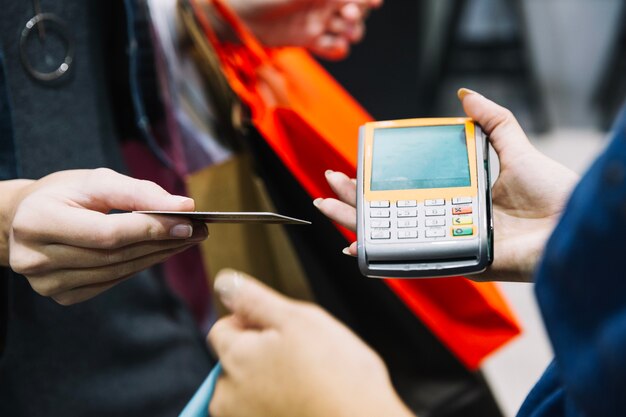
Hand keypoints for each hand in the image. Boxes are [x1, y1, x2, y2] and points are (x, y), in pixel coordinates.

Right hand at [0, 168, 207, 304]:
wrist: (26, 219)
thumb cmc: (64, 194)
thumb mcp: (97, 181)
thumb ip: (140, 193)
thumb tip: (185, 207)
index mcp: (37, 221)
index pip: (106, 233)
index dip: (150, 229)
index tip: (188, 222)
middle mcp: (35, 258)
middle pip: (114, 255)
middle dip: (162, 242)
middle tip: (198, 231)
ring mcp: (46, 283)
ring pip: (117, 272)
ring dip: (157, 256)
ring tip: (186, 240)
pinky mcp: (61, 295)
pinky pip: (111, 282)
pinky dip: (139, 266)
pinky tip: (160, 252)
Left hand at [208, 269, 413, 416]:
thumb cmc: (340, 382)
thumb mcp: (300, 320)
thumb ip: (255, 300)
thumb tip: (226, 283)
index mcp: (236, 359)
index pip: (223, 328)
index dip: (251, 321)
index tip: (278, 328)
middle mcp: (229, 395)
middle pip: (234, 360)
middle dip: (260, 353)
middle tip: (298, 355)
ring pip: (248, 388)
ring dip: (269, 381)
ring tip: (305, 381)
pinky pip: (261, 410)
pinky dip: (277, 403)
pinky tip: (304, 399)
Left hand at [226, 0, 382, 59]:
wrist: (237, 16)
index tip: (372, 2)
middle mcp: (322, 2)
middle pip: (355, 10)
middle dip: (357, 14)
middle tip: (346, 16)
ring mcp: (317, 21)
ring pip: (347, 29)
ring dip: (351, 32)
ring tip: (343, 34)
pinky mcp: (309, 40)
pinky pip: (332, 48)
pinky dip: (338, 49)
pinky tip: (335, 47)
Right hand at [313, 89, 578, 281]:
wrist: (569, 224)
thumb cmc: (549, 190)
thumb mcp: (514, 146)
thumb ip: (491, 120)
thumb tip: (465, 95)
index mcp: (456, 194)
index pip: (405, 188)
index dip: (377, 181)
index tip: (354, 171)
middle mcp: (446, 217)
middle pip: (390, 211)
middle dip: (356, 202)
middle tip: (328, 190)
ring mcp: (447, 240)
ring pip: (393, 234)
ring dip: (358, 225)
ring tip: (329, 211)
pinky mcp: (454, 260)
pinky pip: (413, 260)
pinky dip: (383, 257)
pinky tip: (357, 248)